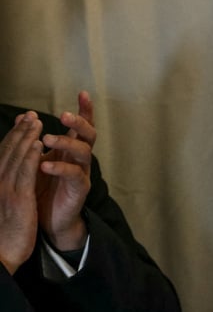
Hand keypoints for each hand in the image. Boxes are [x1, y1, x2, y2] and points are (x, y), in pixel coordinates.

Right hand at [0, 113, 44, 274]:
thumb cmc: (1, 233)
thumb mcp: (2, 205)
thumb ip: (5, 188)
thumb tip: (8, 177)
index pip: (2, 155)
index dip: (12, 137)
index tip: (21, 122)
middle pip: (7, 152)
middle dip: (19, 131)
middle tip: (29, 114)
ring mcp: (4, 190)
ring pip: (15, 158)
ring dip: (25, 137)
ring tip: (36, 121)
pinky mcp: (16, 200)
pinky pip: (24, 174)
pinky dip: (30, 157)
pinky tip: (38, 145)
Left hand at [36, 91, 94, 250]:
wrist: (46, 219)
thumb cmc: (42, 188)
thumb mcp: (34, 159)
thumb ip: (31, 139)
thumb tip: (25, 116)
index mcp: (70, 149)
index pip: (81, 126)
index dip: (85, 109)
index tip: (82, 93)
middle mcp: (79, 158)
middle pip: (89, 134)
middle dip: (79, 122)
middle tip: (64, 116)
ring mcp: (82, 173)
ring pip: (84, 152)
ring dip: (66, 142)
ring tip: (47, 138)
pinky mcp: (79, 189)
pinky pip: (75, 175)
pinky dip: (60, 168)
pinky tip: (45, 165)